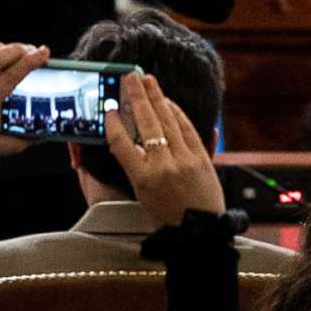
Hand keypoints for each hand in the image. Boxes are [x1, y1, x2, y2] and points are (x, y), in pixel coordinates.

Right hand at [108, 69, 225, 222]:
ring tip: (147, 80)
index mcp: (142, 179)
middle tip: (129, 76)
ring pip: (167, 120)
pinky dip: (176, 113)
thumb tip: (115, 145)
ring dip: (156, 96)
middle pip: (146, 123)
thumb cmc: (167, 218)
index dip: (114, 124)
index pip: (121, 144)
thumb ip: (131, 168)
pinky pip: (187, 128)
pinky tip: (168, 102)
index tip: (109, 109)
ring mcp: (184, 160)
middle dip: (136, 96)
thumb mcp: (140, 196)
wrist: (200, 233)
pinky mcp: (201, 158)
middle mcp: (162, 166)